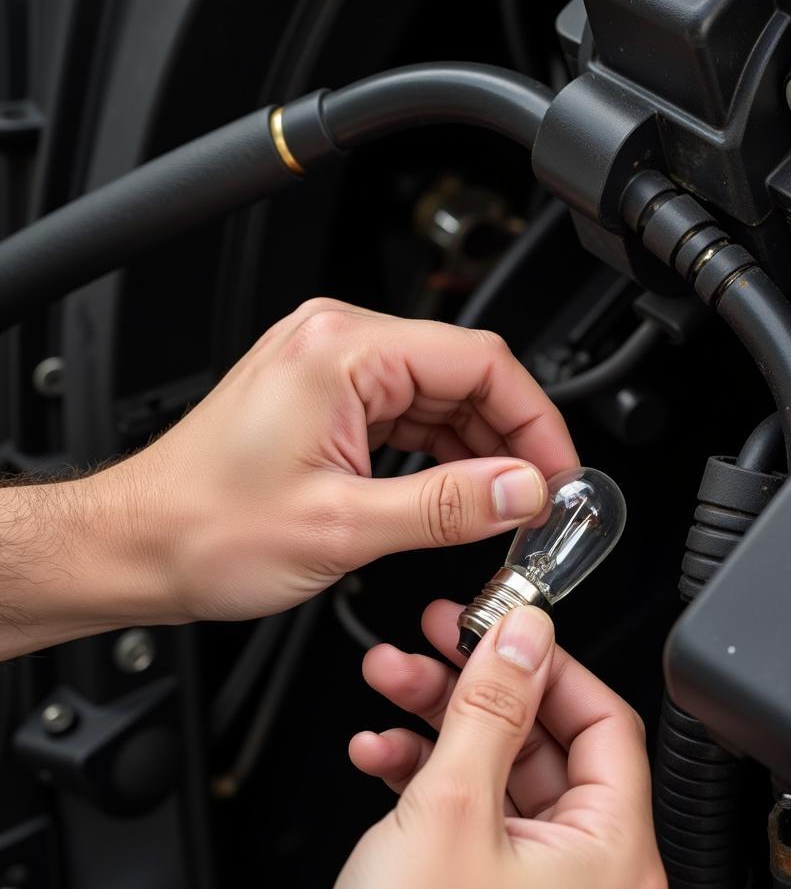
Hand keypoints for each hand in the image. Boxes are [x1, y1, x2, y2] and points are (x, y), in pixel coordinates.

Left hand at [0, 299, 576, 656]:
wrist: (135, 545)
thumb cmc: (204, 529)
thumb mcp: (343, 526)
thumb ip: (448, 505)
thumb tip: (522, 489)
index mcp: (342, 352)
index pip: (480, 362)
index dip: (535, 420)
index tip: (558, 472)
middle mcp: (337, 343)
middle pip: (465, 374)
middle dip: (511, 437)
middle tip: (538, 499)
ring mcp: (331, 367)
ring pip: (441, 394)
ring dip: (480, 448)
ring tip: (505, 504)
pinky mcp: (327, 396)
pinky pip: (408, 412)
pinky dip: (442, 451)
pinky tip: (460, 490)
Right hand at [320, 601, 666, 888]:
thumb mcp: (451, 811)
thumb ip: (491, 708)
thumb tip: (525, 634)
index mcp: (608, 851)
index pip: (601, 719)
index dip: (548, 662)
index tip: (500, 626)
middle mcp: (584, 872)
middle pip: (539, 739)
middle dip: (473, 685)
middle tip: (432, 641)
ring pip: (495, 771)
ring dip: (437, 723)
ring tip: (387, 685)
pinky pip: (466, 817)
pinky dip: (423, 778)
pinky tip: (378, 754)